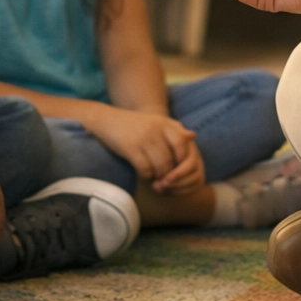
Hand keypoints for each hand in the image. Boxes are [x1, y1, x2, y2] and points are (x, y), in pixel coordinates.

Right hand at [89, 108, 203, 191]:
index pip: (183, 146)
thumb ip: (175, 129)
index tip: (176, 169)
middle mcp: (156, 129)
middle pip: (172, 160)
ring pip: (160, 167)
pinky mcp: (130, 148)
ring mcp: (143, 138)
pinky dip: (146, 176)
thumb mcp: (156, 122)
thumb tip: (193, 135)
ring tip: (155, 179)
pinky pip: (145, 169)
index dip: (182, 161)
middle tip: (165, 180)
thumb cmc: (134, 124)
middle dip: (170, 174)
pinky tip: (144, 174)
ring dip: (158, 177)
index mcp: (165, 123)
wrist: (107, 120)